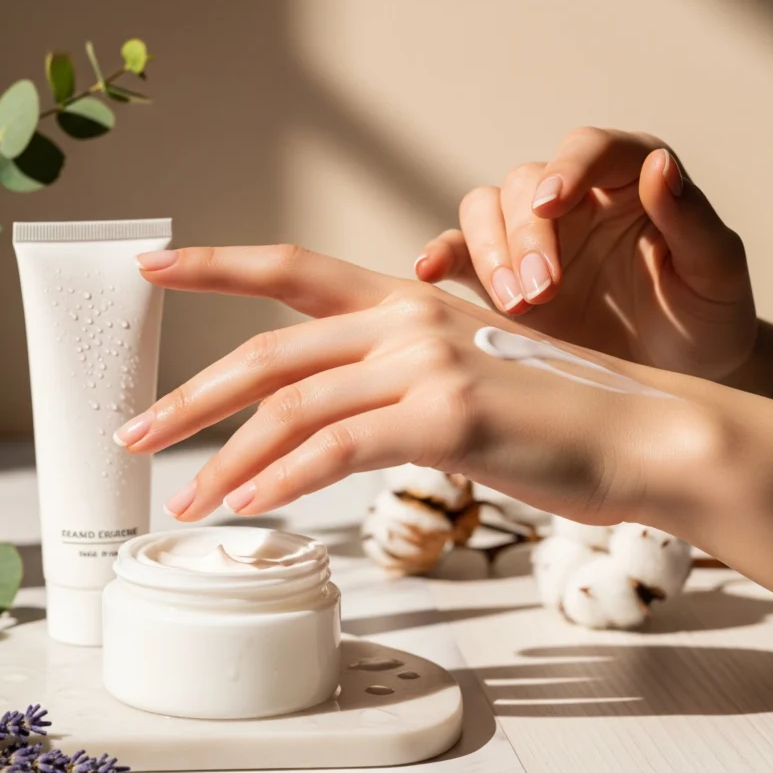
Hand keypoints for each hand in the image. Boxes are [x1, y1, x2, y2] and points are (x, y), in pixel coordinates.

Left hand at [119, 245, 703, 524]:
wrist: (637, 437)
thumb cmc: (546, 417)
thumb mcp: (455, 380)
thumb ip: (385, 385)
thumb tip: (319, 427)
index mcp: (402, 303)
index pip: (289, 270)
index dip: (213, 265)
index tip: (151, 268)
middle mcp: (405, 319)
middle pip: (266, 354)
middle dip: (189, 397)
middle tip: (135, 435)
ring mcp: (424, 362)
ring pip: (289, 409)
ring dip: (223, 460)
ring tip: (183, 500)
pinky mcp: (444, 414)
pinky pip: (335, 449)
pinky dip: (283, 480)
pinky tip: (248, 506)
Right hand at [416, 127, 756, 380]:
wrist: (674, 376)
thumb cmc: (704, 320)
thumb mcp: (716, 274)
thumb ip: (691, 219)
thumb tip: (660, 165)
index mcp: (629, 178)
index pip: (588, 148)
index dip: (567, 170)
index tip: (554, 205)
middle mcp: (574, 197)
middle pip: (526, 185)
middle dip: (527, 235)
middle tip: (541, 292)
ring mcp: (531, 236)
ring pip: (485, 210)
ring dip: (488, 252)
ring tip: (515, 305)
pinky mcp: (499, 276)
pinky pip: (458, 253)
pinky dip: (440, 257)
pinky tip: (427, 274)